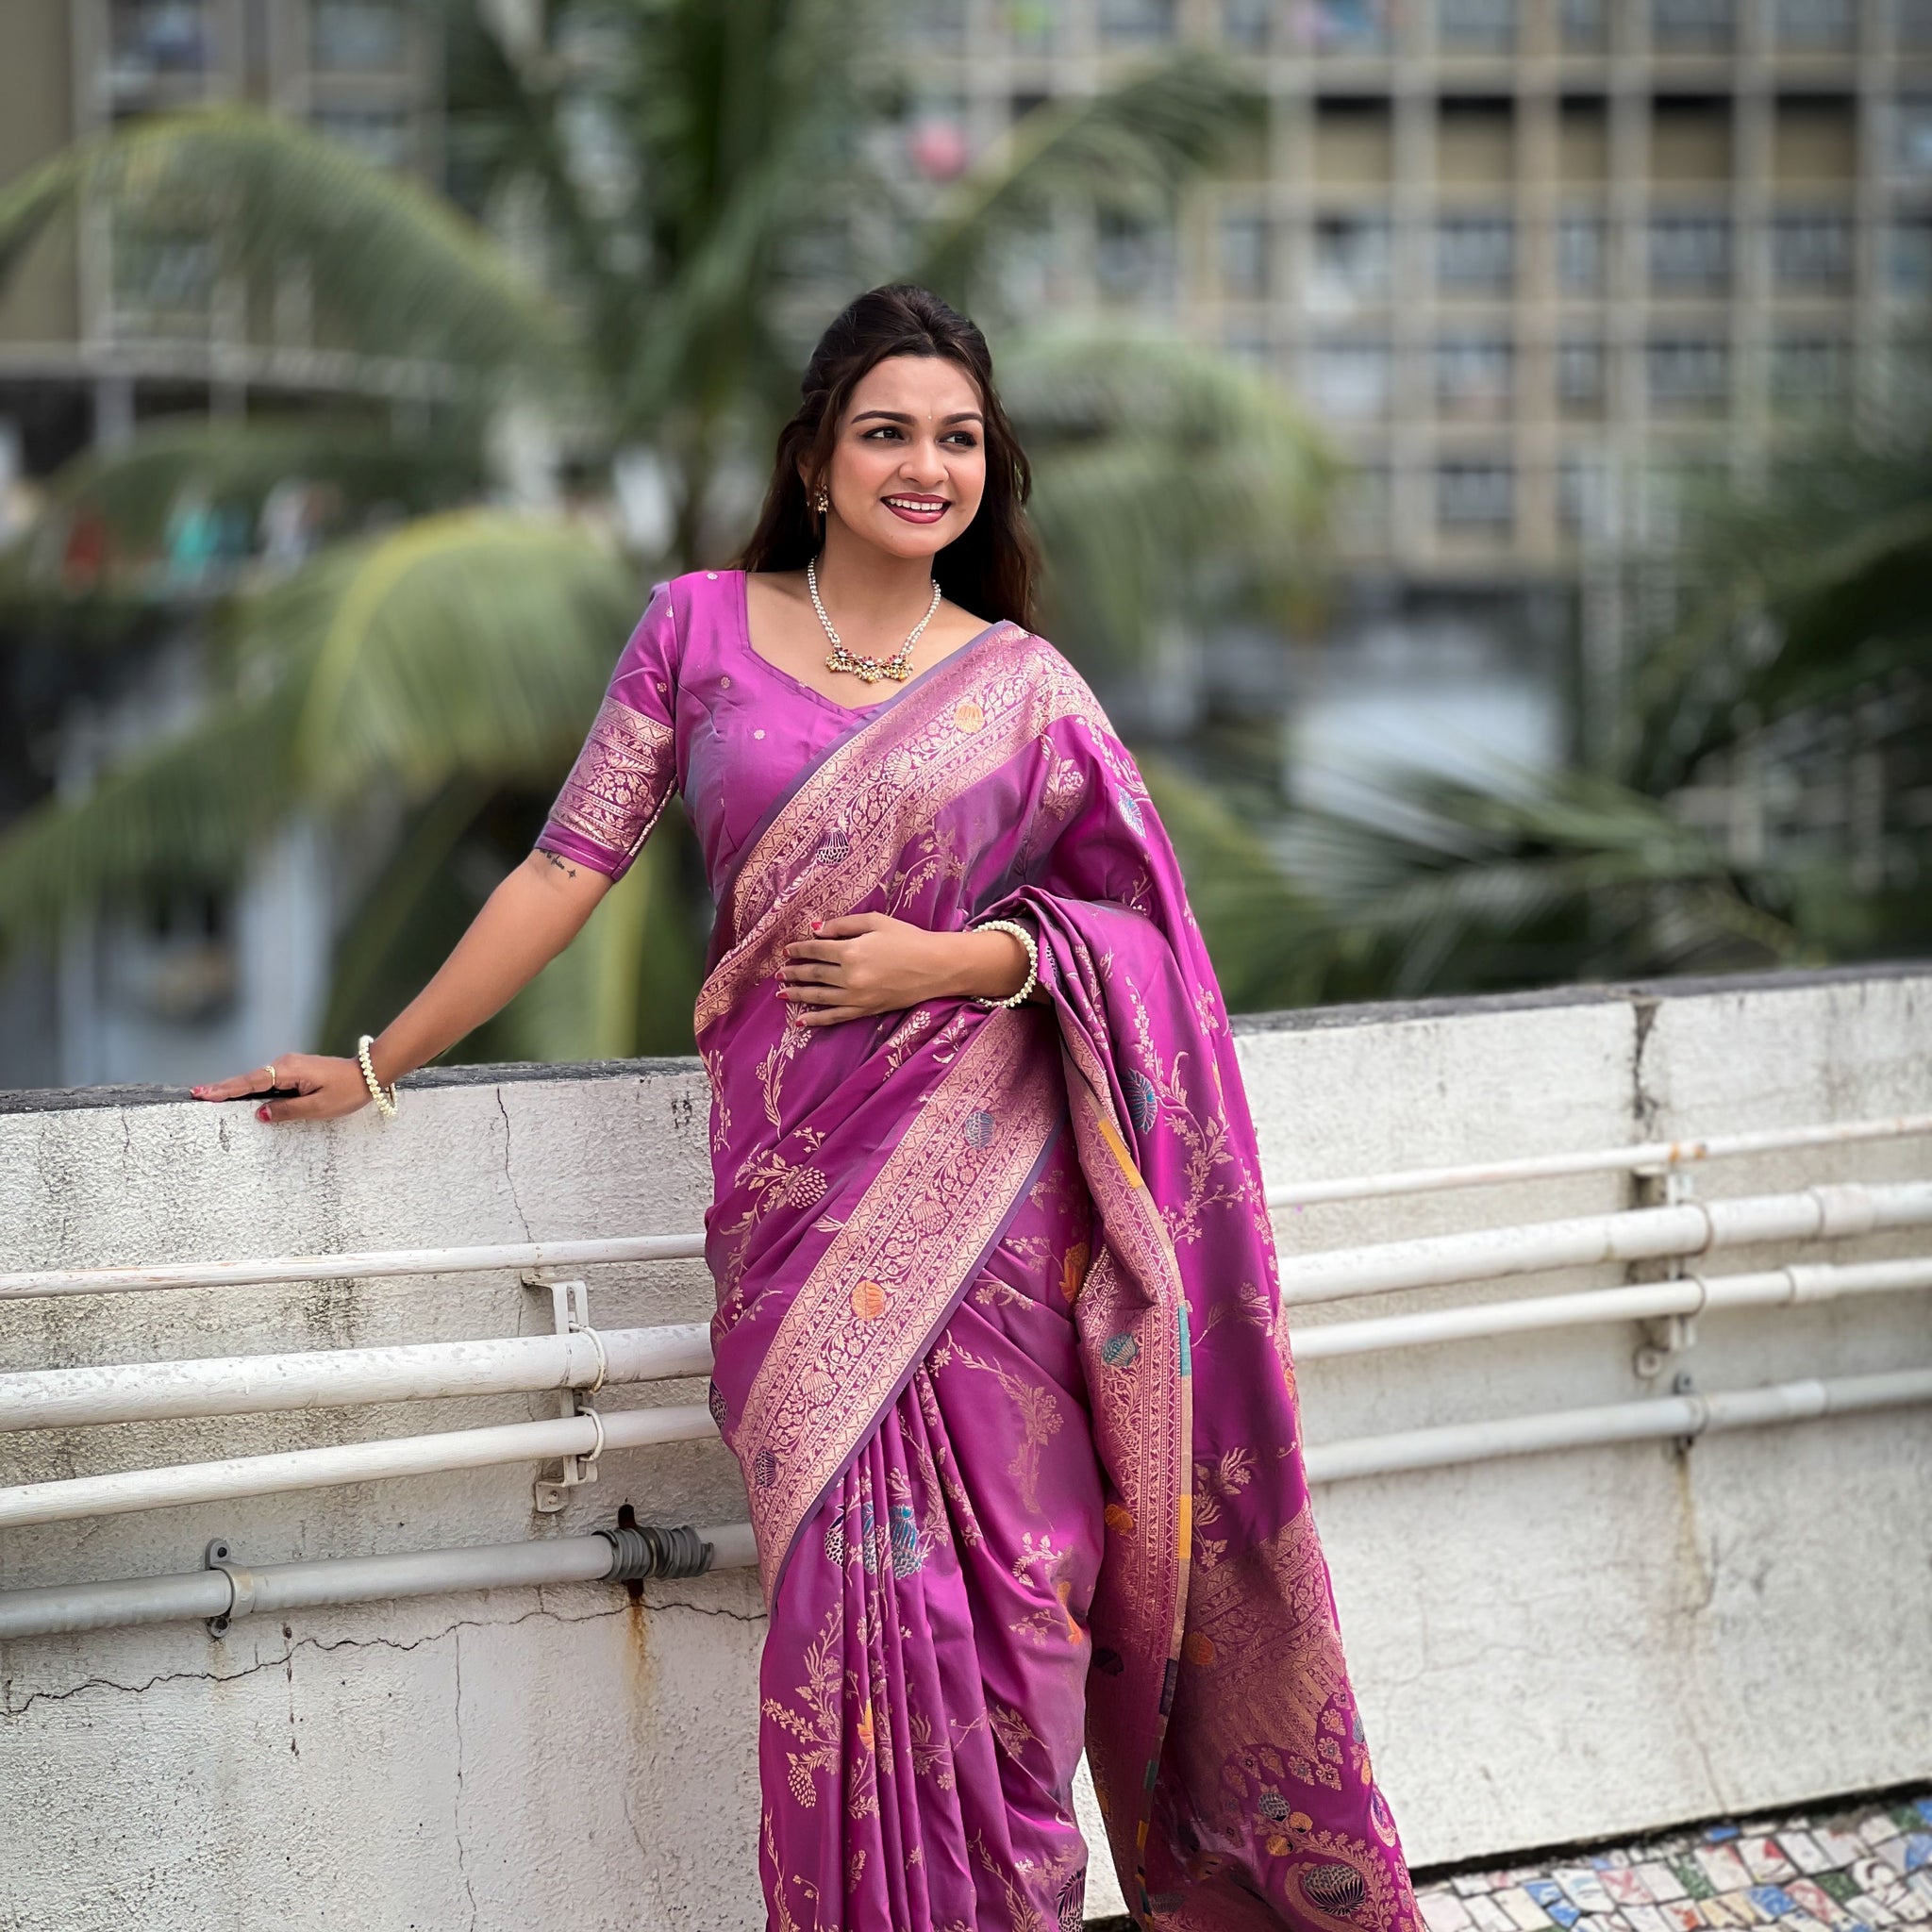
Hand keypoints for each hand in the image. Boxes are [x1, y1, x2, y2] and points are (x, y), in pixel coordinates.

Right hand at [191, 1052, 372, 1123]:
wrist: (369, 1075)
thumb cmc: (347, 1092)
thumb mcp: (318, 1107)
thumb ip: (286, 1111)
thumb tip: (258, 1114)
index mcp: (289, 1071)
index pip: (250, 1082)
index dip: (226, 1090)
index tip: (202, 1093)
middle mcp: (285, 1064)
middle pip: (248, 1079)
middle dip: (222, 1088)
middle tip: (195, 1094)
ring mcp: (289, 1066)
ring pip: (256, 1080)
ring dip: (235, 1088)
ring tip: (209, 1096)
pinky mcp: (294, 1071)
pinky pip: (267, 1081)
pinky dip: (250, 1088)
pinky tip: (237, 1095)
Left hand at [780, 914, 1027, 1026]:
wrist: (935, 967)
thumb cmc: (908, 939)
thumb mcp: (876, 922)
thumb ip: (844, 925)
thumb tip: (816, 930)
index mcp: (850, 951)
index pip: (815, 950)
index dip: (799, 950)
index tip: (787, 951)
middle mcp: (849, 975)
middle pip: (813, 974)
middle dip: (794, 973)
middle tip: (779, 974)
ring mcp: (856, 996)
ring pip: (819, 996)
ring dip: (798, 994)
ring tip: (781, 993)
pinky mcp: (866, 1010)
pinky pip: (835, 1017)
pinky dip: (816, 1019)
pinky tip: (801, 1020)